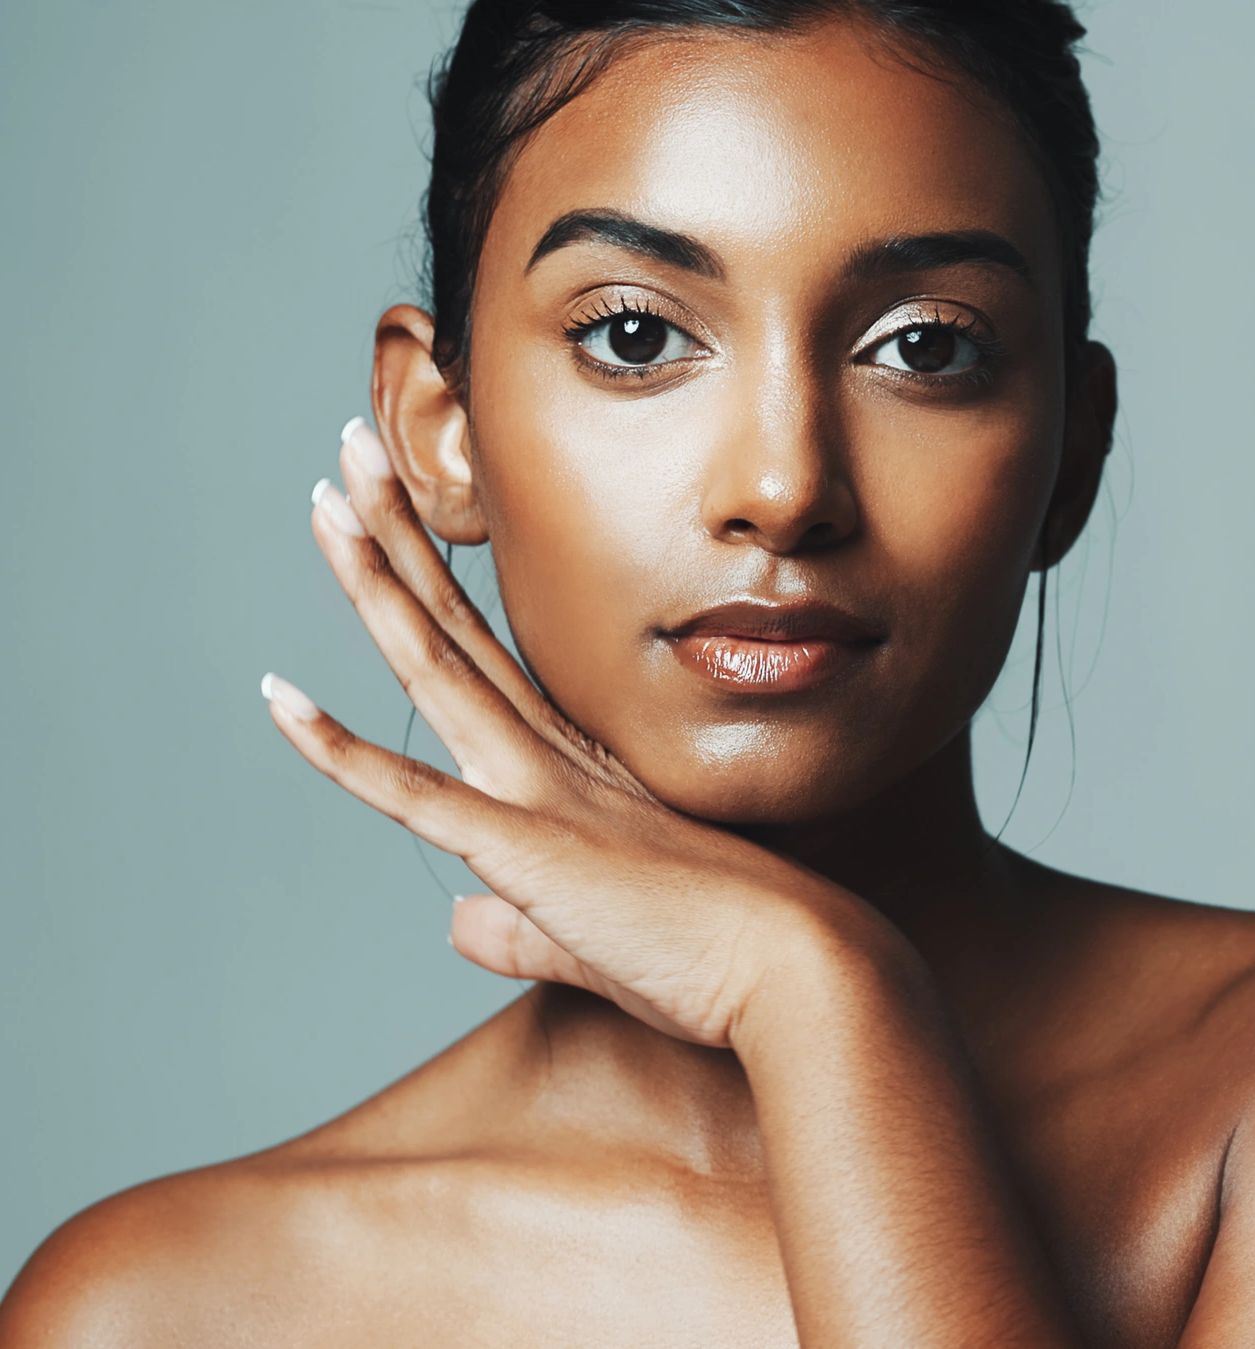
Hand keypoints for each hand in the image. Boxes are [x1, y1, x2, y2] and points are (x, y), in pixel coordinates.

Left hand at [262, 417, 880, 1049]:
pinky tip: (279, 703)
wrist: (795, 967)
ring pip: (435, 666)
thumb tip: (456, 927)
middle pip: (451, 628)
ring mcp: (536, 791)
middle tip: (353, 447)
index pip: (481, 655)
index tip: (393, 517)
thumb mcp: (597, 931)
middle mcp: (548, 756)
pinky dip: (343, 754)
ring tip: (326, 496)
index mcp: (571, 765)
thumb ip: (518, 925)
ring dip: (375, 581)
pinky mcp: (526, 849)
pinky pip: (417, 795)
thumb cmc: (715, 949)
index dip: (430, 583)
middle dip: (396, 534)